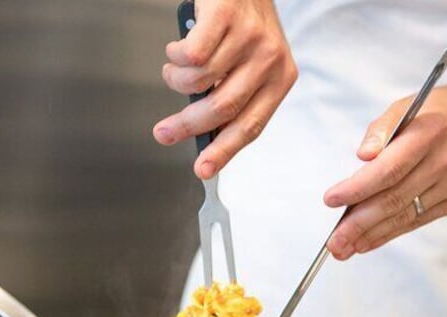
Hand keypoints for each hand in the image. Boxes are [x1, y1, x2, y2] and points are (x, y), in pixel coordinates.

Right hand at [153, 0, 296, 178]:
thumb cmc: (244, 21)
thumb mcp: (252, 62)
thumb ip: (237, 95)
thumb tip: (208, 135)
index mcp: (281, 78)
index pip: (251, 125)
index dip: (223, 151)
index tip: (203, 169)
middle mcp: (270, 59)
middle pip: (223, 108)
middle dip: (187, 125)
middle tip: (165, 132)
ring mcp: (249, 37)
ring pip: (201, 81)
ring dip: (177, 81)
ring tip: (174, 72)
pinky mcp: (226, 16)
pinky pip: (190, 54)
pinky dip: (175, 57)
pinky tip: (177, 51)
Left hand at [323, 84, 446, 259]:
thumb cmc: (446, 112)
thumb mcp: (410, 105)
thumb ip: (382, 129)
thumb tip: (363, 157)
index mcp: (429, 132)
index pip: (388, 168)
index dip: (358, 188)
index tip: (332, 200)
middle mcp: (445, 160)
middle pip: (395, 198)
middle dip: (359, 223)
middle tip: (334, 241)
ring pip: (405, 215)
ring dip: (372, 235)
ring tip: (345, 247)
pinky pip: (419, 220)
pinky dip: (392, 232)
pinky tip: (370, 241)